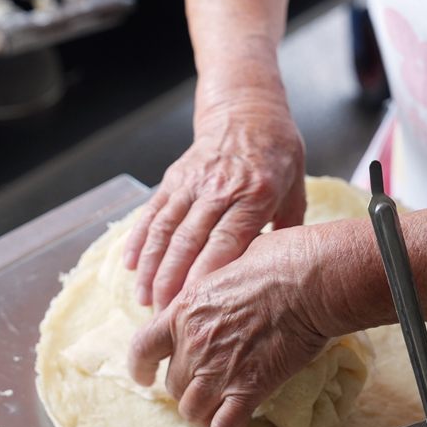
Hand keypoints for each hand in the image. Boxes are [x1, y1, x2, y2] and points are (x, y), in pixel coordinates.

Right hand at [123, 93, 305, 311]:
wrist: (247, 110)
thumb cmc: (277, 154)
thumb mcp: (296, 189)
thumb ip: (288, 231)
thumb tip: (284, 275)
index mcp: (255, 193)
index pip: (226, 240)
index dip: (207, 274)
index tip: (196, 306)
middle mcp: (220, 187)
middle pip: (189, 240)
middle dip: (173, 282)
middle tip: (165, 317)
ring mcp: (192, 181)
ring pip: (165, 229)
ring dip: (151, 268)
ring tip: (144, 300)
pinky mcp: (173, 177)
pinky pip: (152, 212)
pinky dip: (139, 240)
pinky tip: (130, 266)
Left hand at [128, 226, 328, 426]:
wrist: (310, 281)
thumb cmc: (278, 261)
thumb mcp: (228, 263)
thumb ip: (213, 287)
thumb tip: (219, 291)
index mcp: (184, 310)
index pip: (143, 347)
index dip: (141, 366)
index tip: (144, 375)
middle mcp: (193, 343)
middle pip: (174, 385)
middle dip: (186, 388)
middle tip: (205, 387)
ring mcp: (218, 369)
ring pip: (192, 411)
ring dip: (202, 414)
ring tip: (216, 413)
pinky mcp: (249, 388)